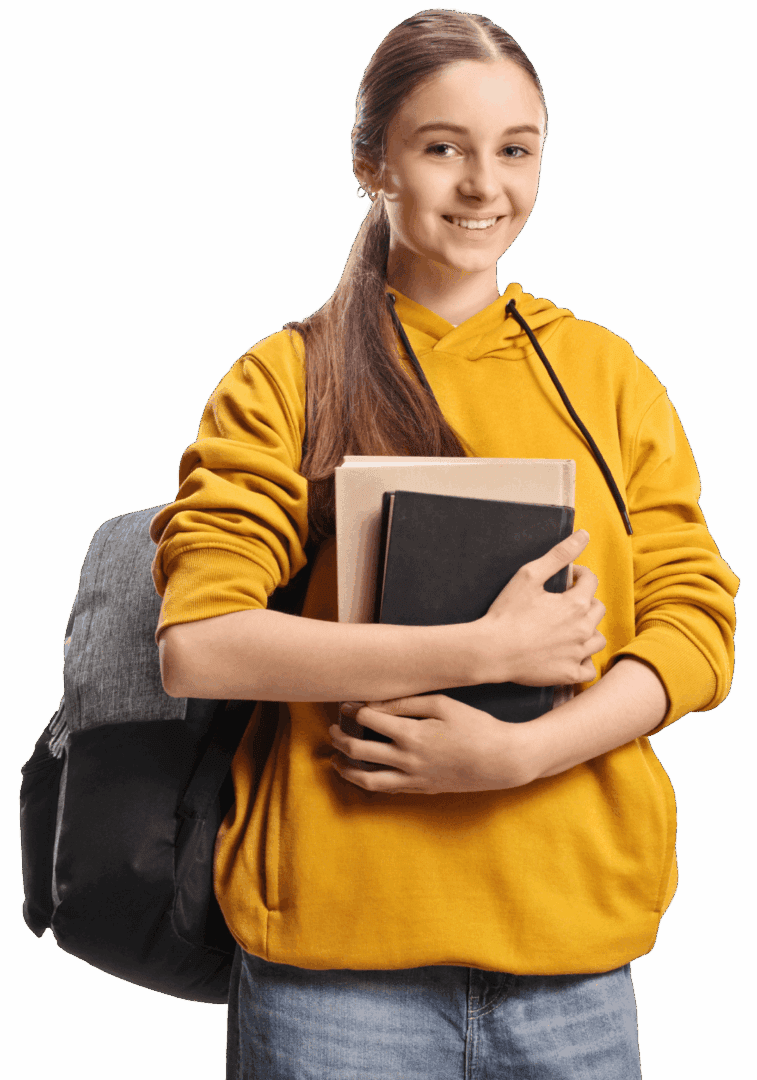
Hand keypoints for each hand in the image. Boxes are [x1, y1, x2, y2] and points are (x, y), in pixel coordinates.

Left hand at [329, 695, 536, 794]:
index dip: (353, 710)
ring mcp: (413, 778)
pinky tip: (364, 774)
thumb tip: (375, 704)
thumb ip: (407, 703)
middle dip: (340, 739)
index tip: (348, 704)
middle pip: (359, 751)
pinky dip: (369, 782)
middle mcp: (407, 760)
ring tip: (336, 760)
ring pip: (367, 780)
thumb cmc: (475, 726)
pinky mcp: (422, 789)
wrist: (502, 760)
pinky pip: (387, 790)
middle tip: (333, 729)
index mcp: (411, 734)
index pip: (369, 720)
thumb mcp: (443, 705)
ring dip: (346, 770)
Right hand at [477, 529, 605, 686]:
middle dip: (585, 601)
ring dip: (588, 630)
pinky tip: (570, 654)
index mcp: (575, 604)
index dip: (579, 575)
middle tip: (564, 602)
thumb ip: (559, 555)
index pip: (591, 582)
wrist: (492, 650)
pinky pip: (589, 668)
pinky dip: (584, 661)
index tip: (567, 578)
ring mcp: (577, 653)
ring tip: (569, 628)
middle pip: (597, 609)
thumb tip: (584, 535)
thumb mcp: (529, 575)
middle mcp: (582, 629)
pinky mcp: (568, 673)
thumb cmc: (507, 613)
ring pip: (597, 639)